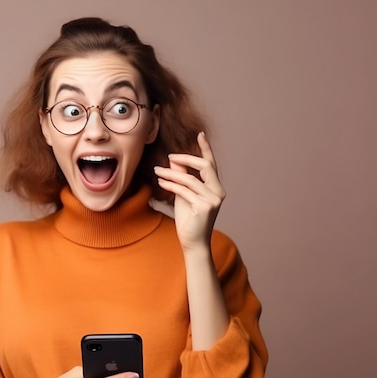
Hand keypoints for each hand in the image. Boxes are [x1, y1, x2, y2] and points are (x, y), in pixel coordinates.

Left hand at [154, 132, 225, 251]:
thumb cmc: (189, 219)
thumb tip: (175, 158)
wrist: (192, 243)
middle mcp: (218, 192)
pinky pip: (184, 190)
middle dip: (186, 158)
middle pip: (204, 166)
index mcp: (216, 188)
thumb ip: (182, 177)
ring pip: (190, 179)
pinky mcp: (204, 207)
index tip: (200, 134)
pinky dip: (171, 184)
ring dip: (172, 173)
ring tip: (158, 171)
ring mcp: (213, 200)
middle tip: (170, 156)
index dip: (206, 148)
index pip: (211, 164)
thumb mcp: (184, 194)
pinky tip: (161, 182)